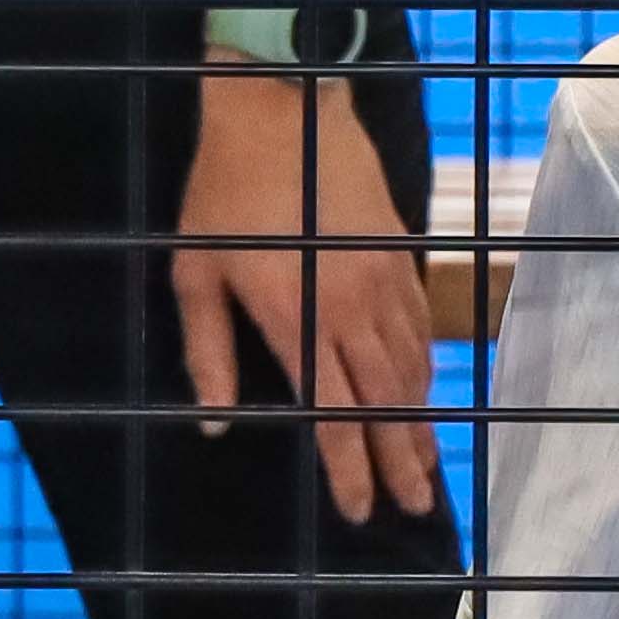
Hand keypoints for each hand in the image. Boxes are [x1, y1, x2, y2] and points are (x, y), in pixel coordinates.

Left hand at [169, 68, 441, 521]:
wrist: (281, 106)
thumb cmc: (221, 191)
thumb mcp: (194, 273)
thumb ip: (208, 351)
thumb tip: (214, 423)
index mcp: (295, 320)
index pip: (333, 414)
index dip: (350, 470)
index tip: (363, 511)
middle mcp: (349, 308)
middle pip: (384, 402)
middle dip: (400, 460)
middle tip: (416, 507)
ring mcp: (382, 279)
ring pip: (410, 367)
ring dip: (418, 420)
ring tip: (424, 464)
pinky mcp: (399, 252)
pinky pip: (419, 325)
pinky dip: (423, 366)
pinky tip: (421, 390)